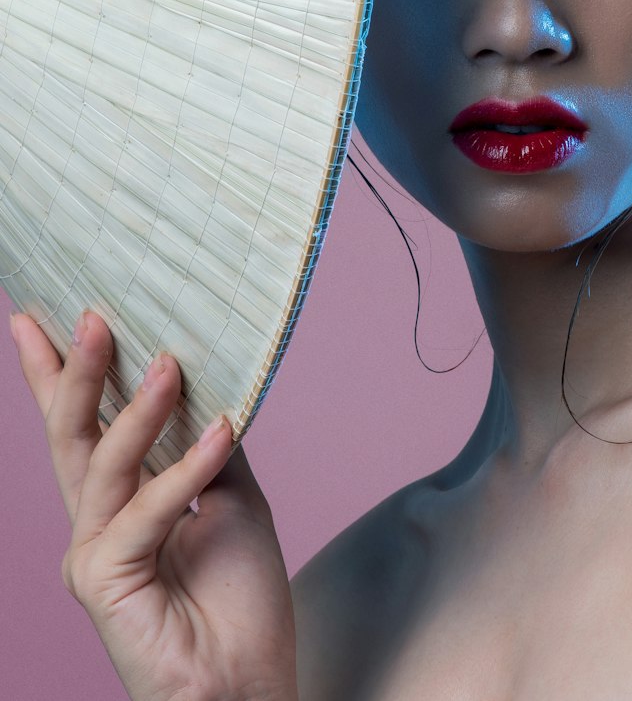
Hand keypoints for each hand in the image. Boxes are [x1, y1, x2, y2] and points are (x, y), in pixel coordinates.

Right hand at [10, 309, 297, 700]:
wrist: (248, 682)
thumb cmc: (239, 597)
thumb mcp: (233, 497)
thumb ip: (206, 445)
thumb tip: (206, 381)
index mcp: (121, 499)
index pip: (84, 424)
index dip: (57, 371)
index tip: (38, 313)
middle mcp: (96, 522)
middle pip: (74, 433)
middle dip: (78, 369)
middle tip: (92, 313)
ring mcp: (93, 552)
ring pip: (102, 463)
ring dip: (139, 407)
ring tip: (168, 361)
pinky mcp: (105, 581)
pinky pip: (145, 511)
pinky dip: (184, 470)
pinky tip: (221, 433)